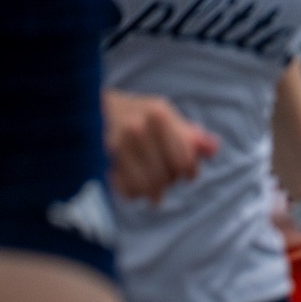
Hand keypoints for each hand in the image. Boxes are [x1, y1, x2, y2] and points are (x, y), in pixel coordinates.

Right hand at [102, 91, 217, 201]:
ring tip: (151, 188)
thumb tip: (213, 148)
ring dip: (152, 192)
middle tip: (163, 177)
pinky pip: (125, 191)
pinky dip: (132, 193)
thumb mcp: (164, 117)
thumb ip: (191, 135)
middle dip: (169, 181)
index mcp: (158, 114)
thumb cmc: (136, 115)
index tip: (185, 173)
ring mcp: (114, 143)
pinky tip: (132, 186)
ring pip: (147, 188)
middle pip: (166, 177)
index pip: (185, 162)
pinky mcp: (97, 158)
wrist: (87, 108)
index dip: (189, 172)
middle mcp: (135, 127)